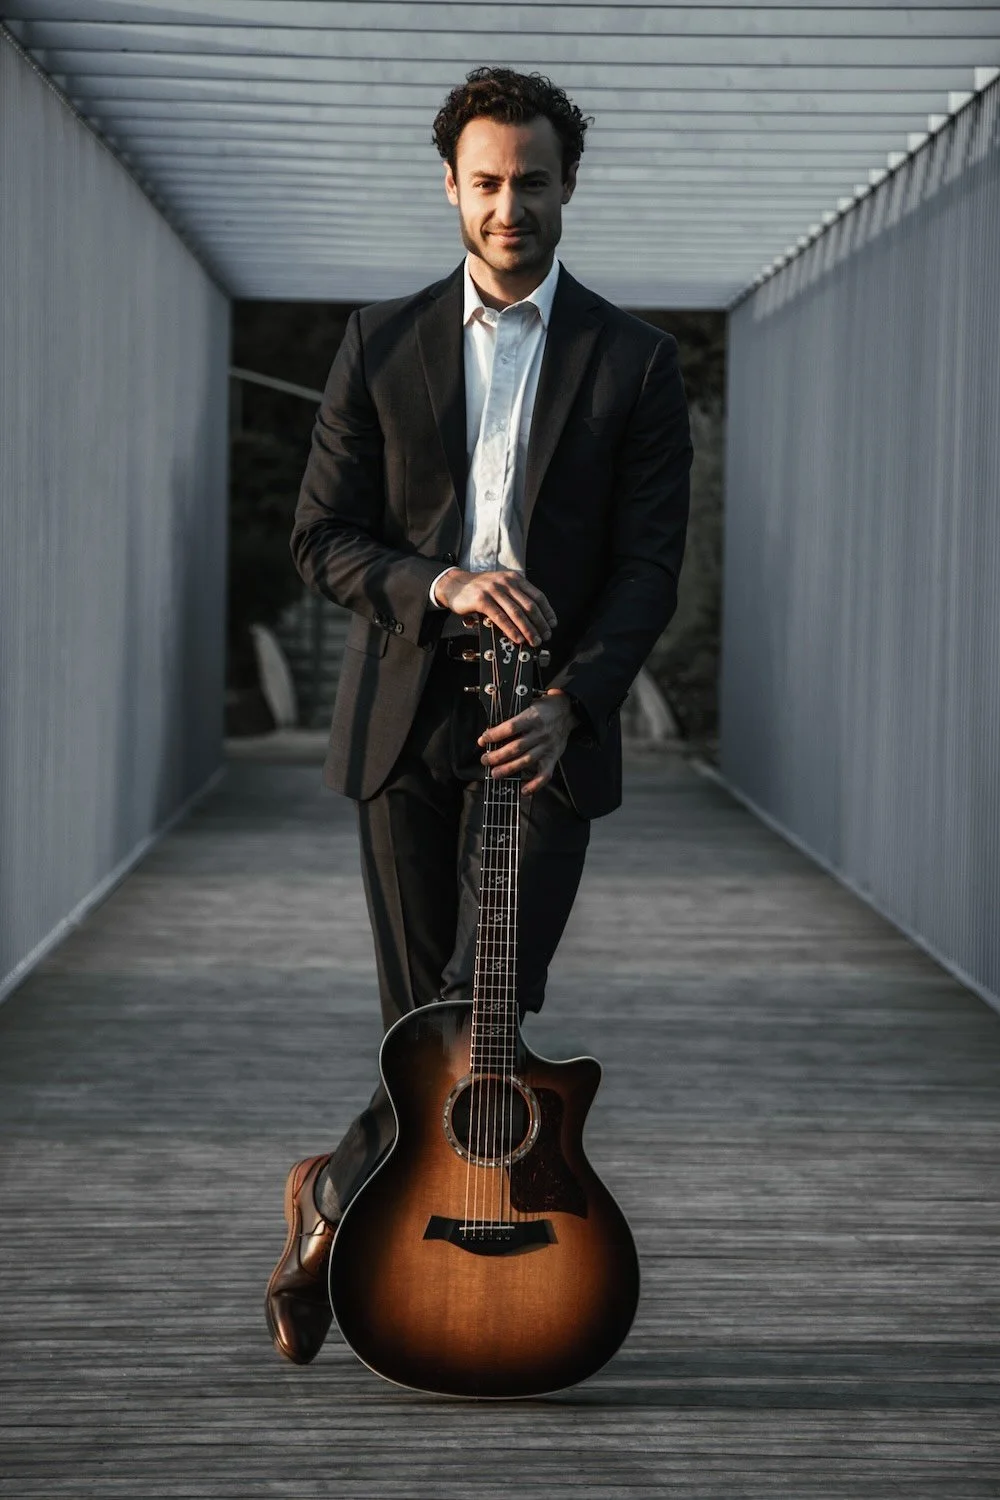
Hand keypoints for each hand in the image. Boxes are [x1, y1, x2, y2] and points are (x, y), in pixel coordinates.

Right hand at [434, 568, 556, 646]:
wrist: (454, 584)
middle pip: (529, 606)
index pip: (537, 596)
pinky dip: (511, 630)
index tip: (552, 624)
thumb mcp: (501, 586)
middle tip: (545, 636)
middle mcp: (506, 582)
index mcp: (515, 578)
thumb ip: (516, 597)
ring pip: (517, 613)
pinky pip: (500, 617)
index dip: (547, 612)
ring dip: (528, 629)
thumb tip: (533, 618)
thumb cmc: (480, 589)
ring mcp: (494, 590)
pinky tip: (517, 638)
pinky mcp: (482, 600)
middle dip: (540, 624)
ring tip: (534, 641)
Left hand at [478, 690, 577, 795]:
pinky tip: (523, 790)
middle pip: (516, 748)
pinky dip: (535, 784)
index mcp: (532, 718)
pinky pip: (545, 774)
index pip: (511, 728)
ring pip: (526, 761)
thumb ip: (512, 718)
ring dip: (509, 769)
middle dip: (497, 756)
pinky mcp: (553, 757)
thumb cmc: (543, 708)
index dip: (495, 735)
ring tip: (495, 774)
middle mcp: (540, 733)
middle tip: (485, 760)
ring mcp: (547, 747)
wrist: (567, 711)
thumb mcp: (528, 704)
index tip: (483, 739)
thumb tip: (489, 734)